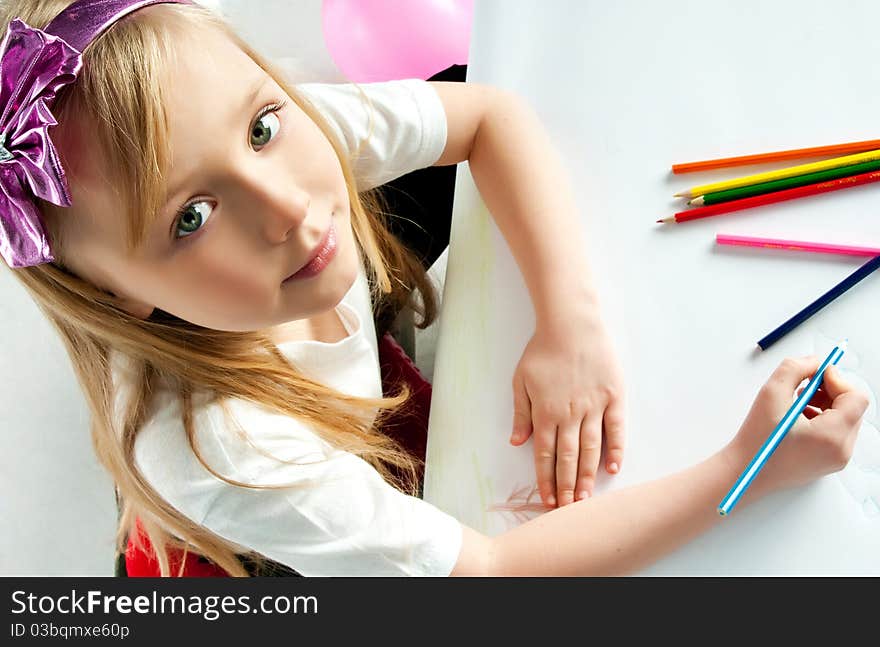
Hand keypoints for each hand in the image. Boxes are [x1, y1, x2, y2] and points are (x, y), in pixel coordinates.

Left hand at [509, 313, 624, 507]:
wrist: (571, 325)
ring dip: (588, 476)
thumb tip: (517, 443)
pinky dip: (616, 450)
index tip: (548, 499)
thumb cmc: (542, 350)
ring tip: (586, 499)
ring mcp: (594, 407)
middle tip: (568, 510)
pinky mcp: (614, 397)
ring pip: (590, 449)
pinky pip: (616, 429)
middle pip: (568, 458)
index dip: (546, 479)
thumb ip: (520, 413)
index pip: (545, 454)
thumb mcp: (520, 380)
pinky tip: (613, 469)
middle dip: (567, 486)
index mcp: (545, 412)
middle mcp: (570, 414)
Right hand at [724, 356, 868, 502]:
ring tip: (797, 403)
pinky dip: (822, 419)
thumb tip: (814, 362)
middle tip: (805, 386)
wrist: (744, 472)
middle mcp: (841, 451)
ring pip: (845, 419)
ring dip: (826, 404)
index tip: (816, 374)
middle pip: (852, 408)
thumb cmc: (756, 440)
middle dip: (831, 391)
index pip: (856, 397)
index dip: (837, 379)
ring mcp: (837, 459)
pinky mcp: (828, 462)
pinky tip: (797, 418)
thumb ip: (795, 369)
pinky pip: (837, 433)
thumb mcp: (771, 394)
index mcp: (832, 435)